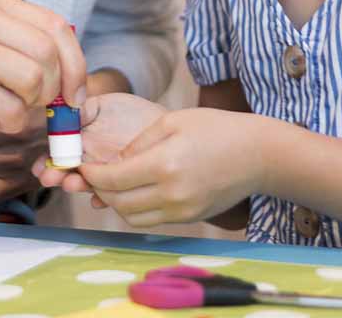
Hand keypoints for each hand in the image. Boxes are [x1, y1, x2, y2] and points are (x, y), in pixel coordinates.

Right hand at [0, 0, 85, 131]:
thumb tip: (69, 70)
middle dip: (58, 88)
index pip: (56, 26)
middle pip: (49, 52)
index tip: (74, 93)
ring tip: (15, 109)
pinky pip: (7, 106)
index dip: (76, 64)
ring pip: (32, 78)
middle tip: (46, 107)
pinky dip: (12, 122)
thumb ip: (14, 38)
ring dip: (33, 105)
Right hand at [30, 93, 165, 195]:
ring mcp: (105, 174)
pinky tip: (99, 199)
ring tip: (71, 184)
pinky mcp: (122, 184)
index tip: (41, 166)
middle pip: (66, 173)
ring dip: (76, 186)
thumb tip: (65, 112)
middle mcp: (88, 162)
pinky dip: (104, 199)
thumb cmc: (130, 113)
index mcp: (79, 143)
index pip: (57, 155)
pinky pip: (111, 196)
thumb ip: (83, 109)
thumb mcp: (104, 106)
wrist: (161, 125)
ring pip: (86, 184)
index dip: (47, 162)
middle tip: (50, 178)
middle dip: (56, 177)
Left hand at [79, 108, 263, 227]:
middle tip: (94, 175)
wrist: (258, 155)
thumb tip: (115, 162)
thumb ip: (139, 142)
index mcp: (165, 164)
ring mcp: (182, 211)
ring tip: (113, 184)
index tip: (82, 166)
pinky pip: (151, 220)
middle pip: (119, 203)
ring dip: (116, 203)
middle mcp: (172, 194)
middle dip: (100, 190)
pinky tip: (135, 191)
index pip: (113, 179)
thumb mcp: (173, 121)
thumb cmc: (217, 129)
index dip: (92, 174)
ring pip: (132, 217)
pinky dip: (136, 209)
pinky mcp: (190, 218)